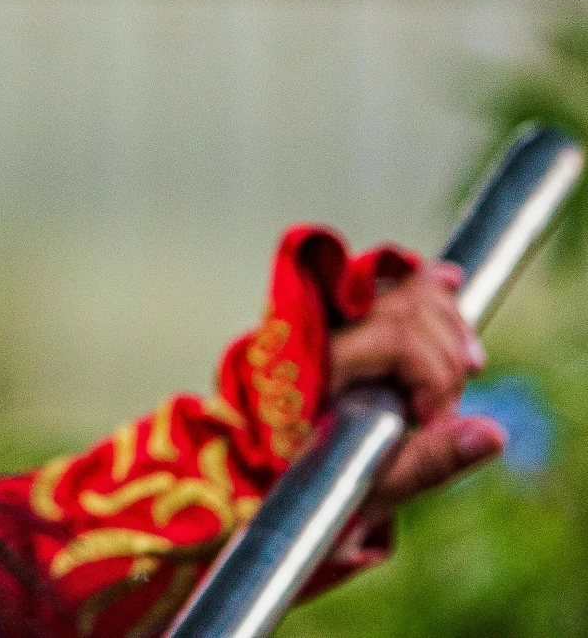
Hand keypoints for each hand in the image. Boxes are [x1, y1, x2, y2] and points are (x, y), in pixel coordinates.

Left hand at [327, 260, 504, 520]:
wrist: (277, 481)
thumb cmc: (319, 488)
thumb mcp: (374, 485)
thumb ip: (432, 459)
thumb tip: (494, 433)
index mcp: (319, 366)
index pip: (399, 340)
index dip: (434, 378)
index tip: (431, 420)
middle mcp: (318, 330)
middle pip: (408, 308)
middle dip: (445, 357)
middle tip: (442, 407)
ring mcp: (326, 317)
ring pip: (400, 289)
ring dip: (446, 323)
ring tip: (464, 367)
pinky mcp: (338, 317)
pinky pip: (383, 283)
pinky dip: (422, 289)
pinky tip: (451, 283)